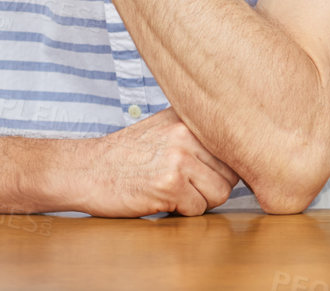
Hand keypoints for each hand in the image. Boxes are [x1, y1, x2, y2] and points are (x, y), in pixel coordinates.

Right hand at [65, 108, 241, 216]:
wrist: (87, 170)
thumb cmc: (127, 154)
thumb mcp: (164, 125)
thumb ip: (197, 130)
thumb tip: (241, 143)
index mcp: (189, 118)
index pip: (234, 146)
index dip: (225, 167)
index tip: (212, 172)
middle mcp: (187, 133)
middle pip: (231, 172)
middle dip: (213, 186)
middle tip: (187, 186)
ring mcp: (179, 158)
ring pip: (219, 193)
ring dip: (200, 201)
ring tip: (175, 192)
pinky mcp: (169, 185)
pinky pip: (197, 209)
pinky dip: (182, 212)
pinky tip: (162, 199)